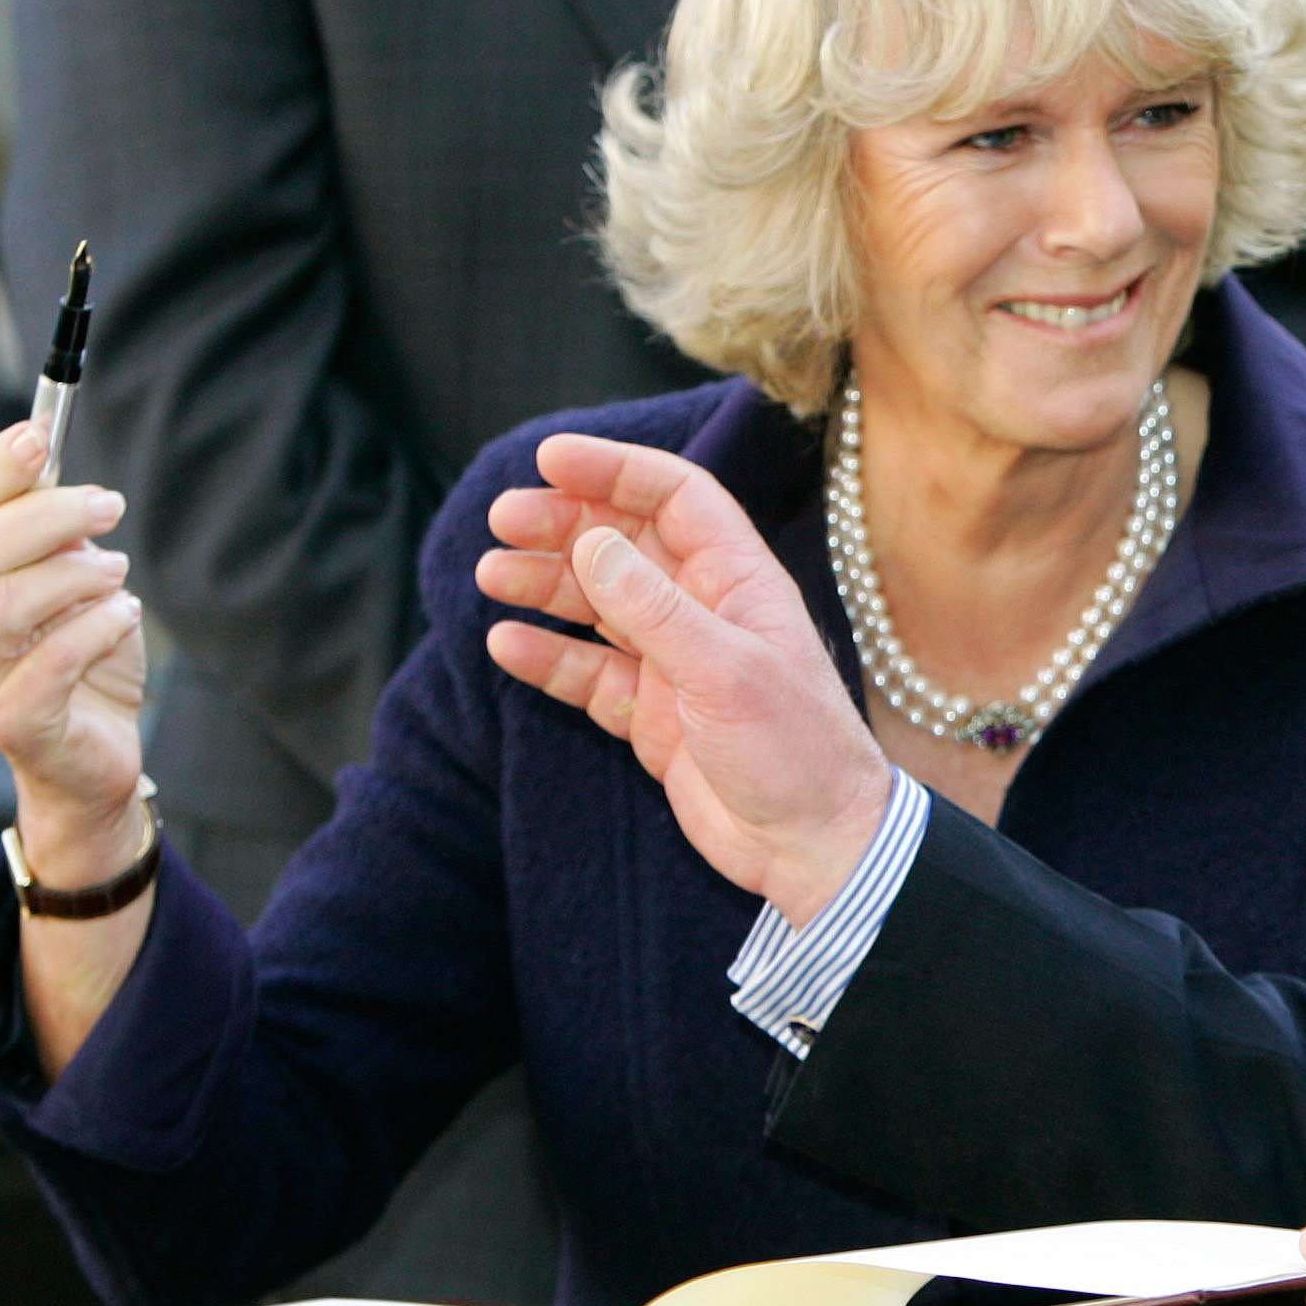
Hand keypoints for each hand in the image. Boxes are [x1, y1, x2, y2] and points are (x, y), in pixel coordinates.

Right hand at [0, 422, 148, 883]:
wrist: (93, 762)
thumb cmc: (87, 664)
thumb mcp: (80, 587)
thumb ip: (63, 539)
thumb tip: (61, 479)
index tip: (38, 436)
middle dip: (47, 515)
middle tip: (110, 505)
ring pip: (3, 606)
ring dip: (72, 574)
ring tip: (117, 575)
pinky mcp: (13, 721)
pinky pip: (47, 665)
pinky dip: (93, 629)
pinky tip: (123, 617)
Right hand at [479, 434, 894, 926]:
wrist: (815, 847)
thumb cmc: (796, 751)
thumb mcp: (724, 672)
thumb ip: (654, 611)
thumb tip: (592, 544)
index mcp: (740, 582)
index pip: (677, 498)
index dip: (616, 469)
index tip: (549, 458)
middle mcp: (706, 612)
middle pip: (627, 545)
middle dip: (565, 524)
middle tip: (502, 521)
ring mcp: (677, 664)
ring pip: (600, 606)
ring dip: (547, 586)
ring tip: (491, 574)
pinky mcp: (654, 717)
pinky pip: (591, 674)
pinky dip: (550, 658)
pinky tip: (507, 644)